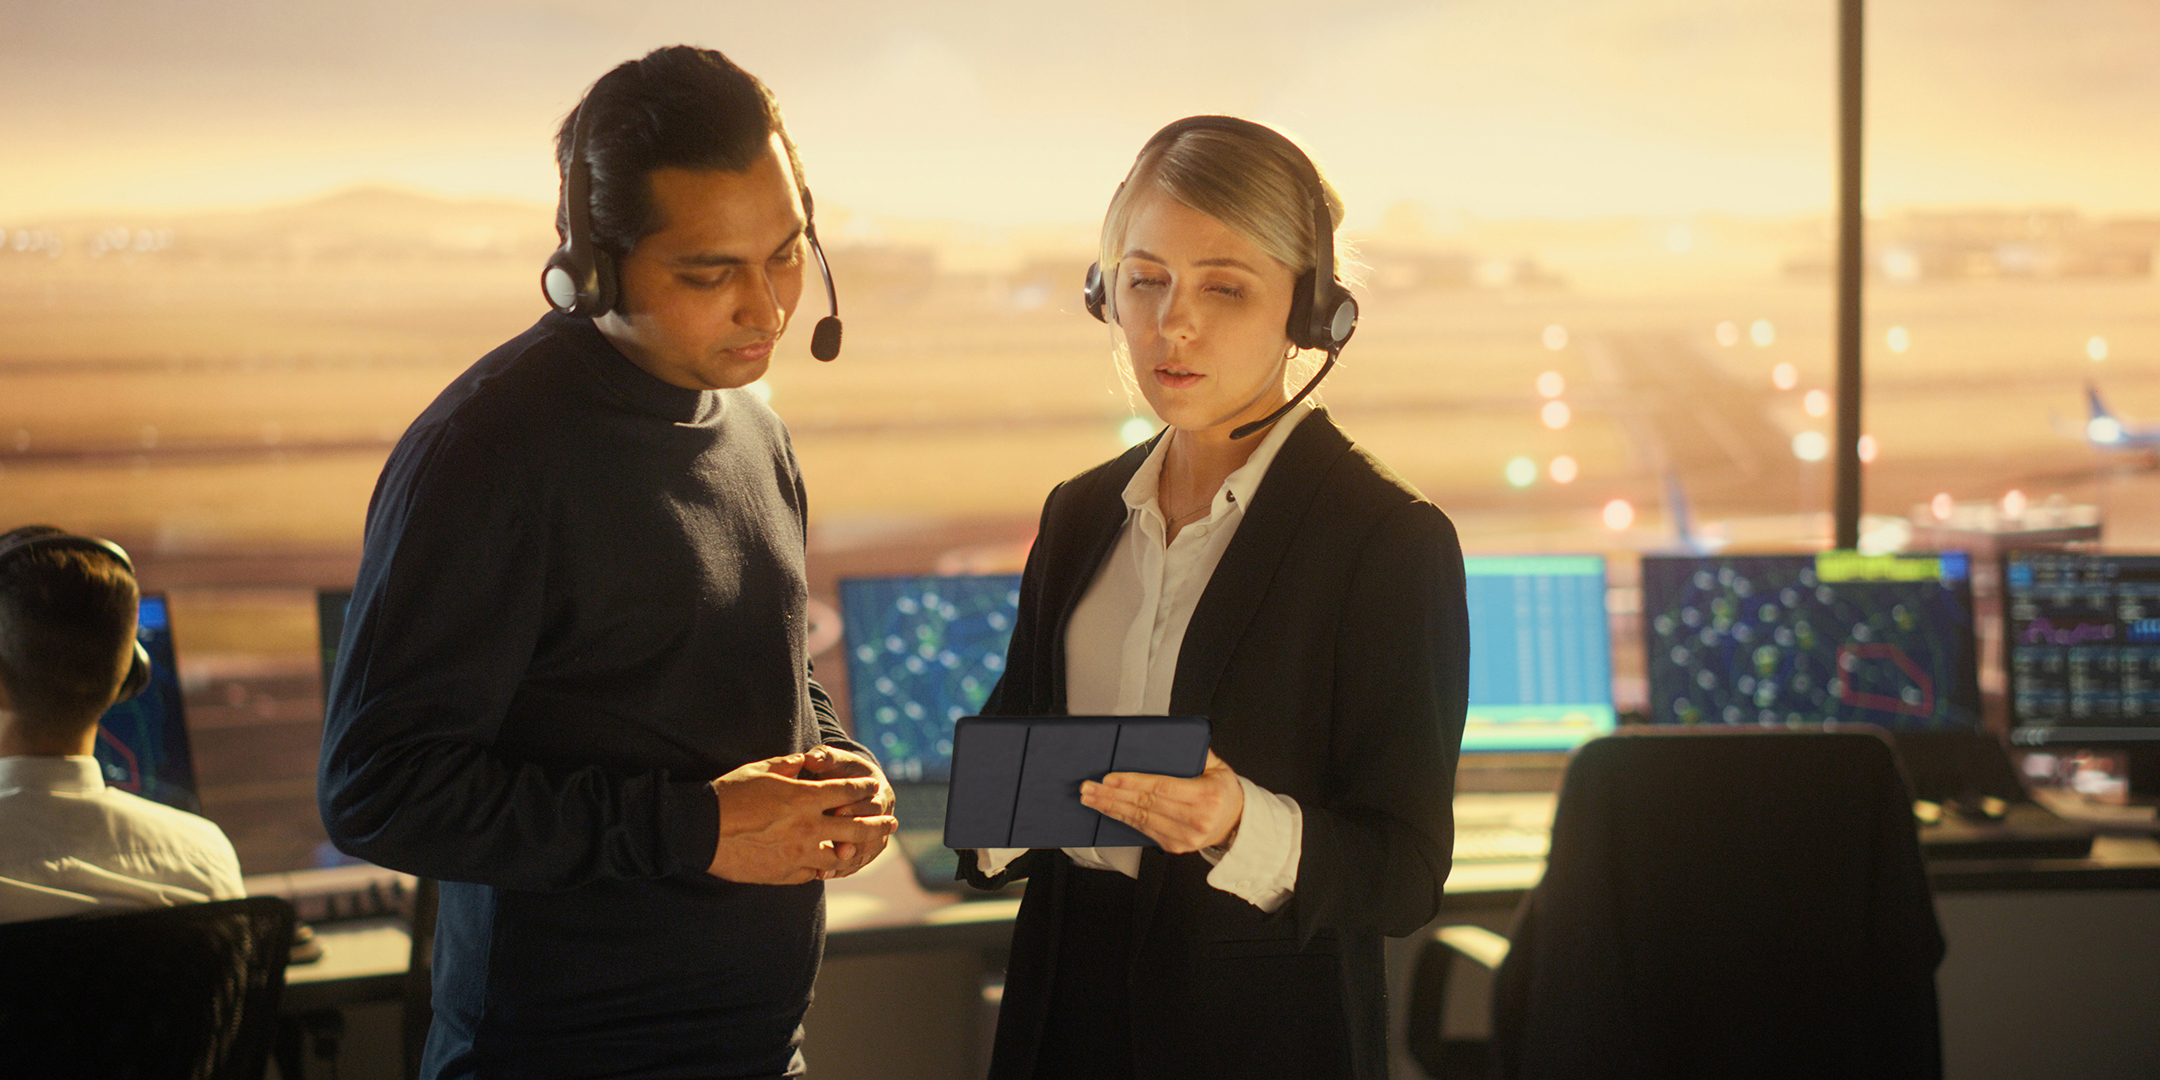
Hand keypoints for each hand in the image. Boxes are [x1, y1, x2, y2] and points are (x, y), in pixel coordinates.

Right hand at [708, 752, 896, 884]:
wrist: (700, 830)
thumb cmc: (728, 794)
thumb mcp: (760, 770)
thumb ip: (788, 765)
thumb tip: (804, 760)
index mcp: (804, 798)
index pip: (846, 791)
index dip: (863, 789)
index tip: (874, 787)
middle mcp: (808, 827)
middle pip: (856, 827)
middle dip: (878, 824)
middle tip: (891, 823)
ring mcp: (798, 854)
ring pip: (839, 856)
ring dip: (854, 851)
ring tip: (863, 849)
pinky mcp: (785, 874)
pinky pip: (814, 873)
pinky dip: (823, 867)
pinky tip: (828, 866)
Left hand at [796, 745, 896, 878]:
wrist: (845, 782)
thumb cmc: (836, 768)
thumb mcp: (831, 759)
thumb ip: (822, 758)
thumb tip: (811, 758)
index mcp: (879, 791)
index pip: (873, 803)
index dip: (855, 809)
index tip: (835, 812)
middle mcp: (884, 814)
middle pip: (875, 832)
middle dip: (855, 841)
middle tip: (838, 850)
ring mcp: (878, 833)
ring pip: (868, 851)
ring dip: (849, 861)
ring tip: (827, 870)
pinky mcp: (867, 848)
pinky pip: (858, 862)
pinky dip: (842, 870)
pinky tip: (824, 875)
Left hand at [1081, 750, 1243, 853]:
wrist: (1237, 824)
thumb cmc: (1224, 792)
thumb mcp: (1218, 767)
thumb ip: (1197, 751)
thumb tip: (1170, 737)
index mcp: (1205, 796)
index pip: (1161, 788)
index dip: (1132, 783)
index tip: (1109, 778)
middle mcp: (1195, 819)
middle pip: (1145, 805)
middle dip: (1112, 795)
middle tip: (1089, 787)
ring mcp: (1184, 837)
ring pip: (1139, 820)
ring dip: (1111, 808)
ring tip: (1092, 799)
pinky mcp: (1175, 846)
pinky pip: (1143, 831)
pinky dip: (1123, 819)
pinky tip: (1109, 810)